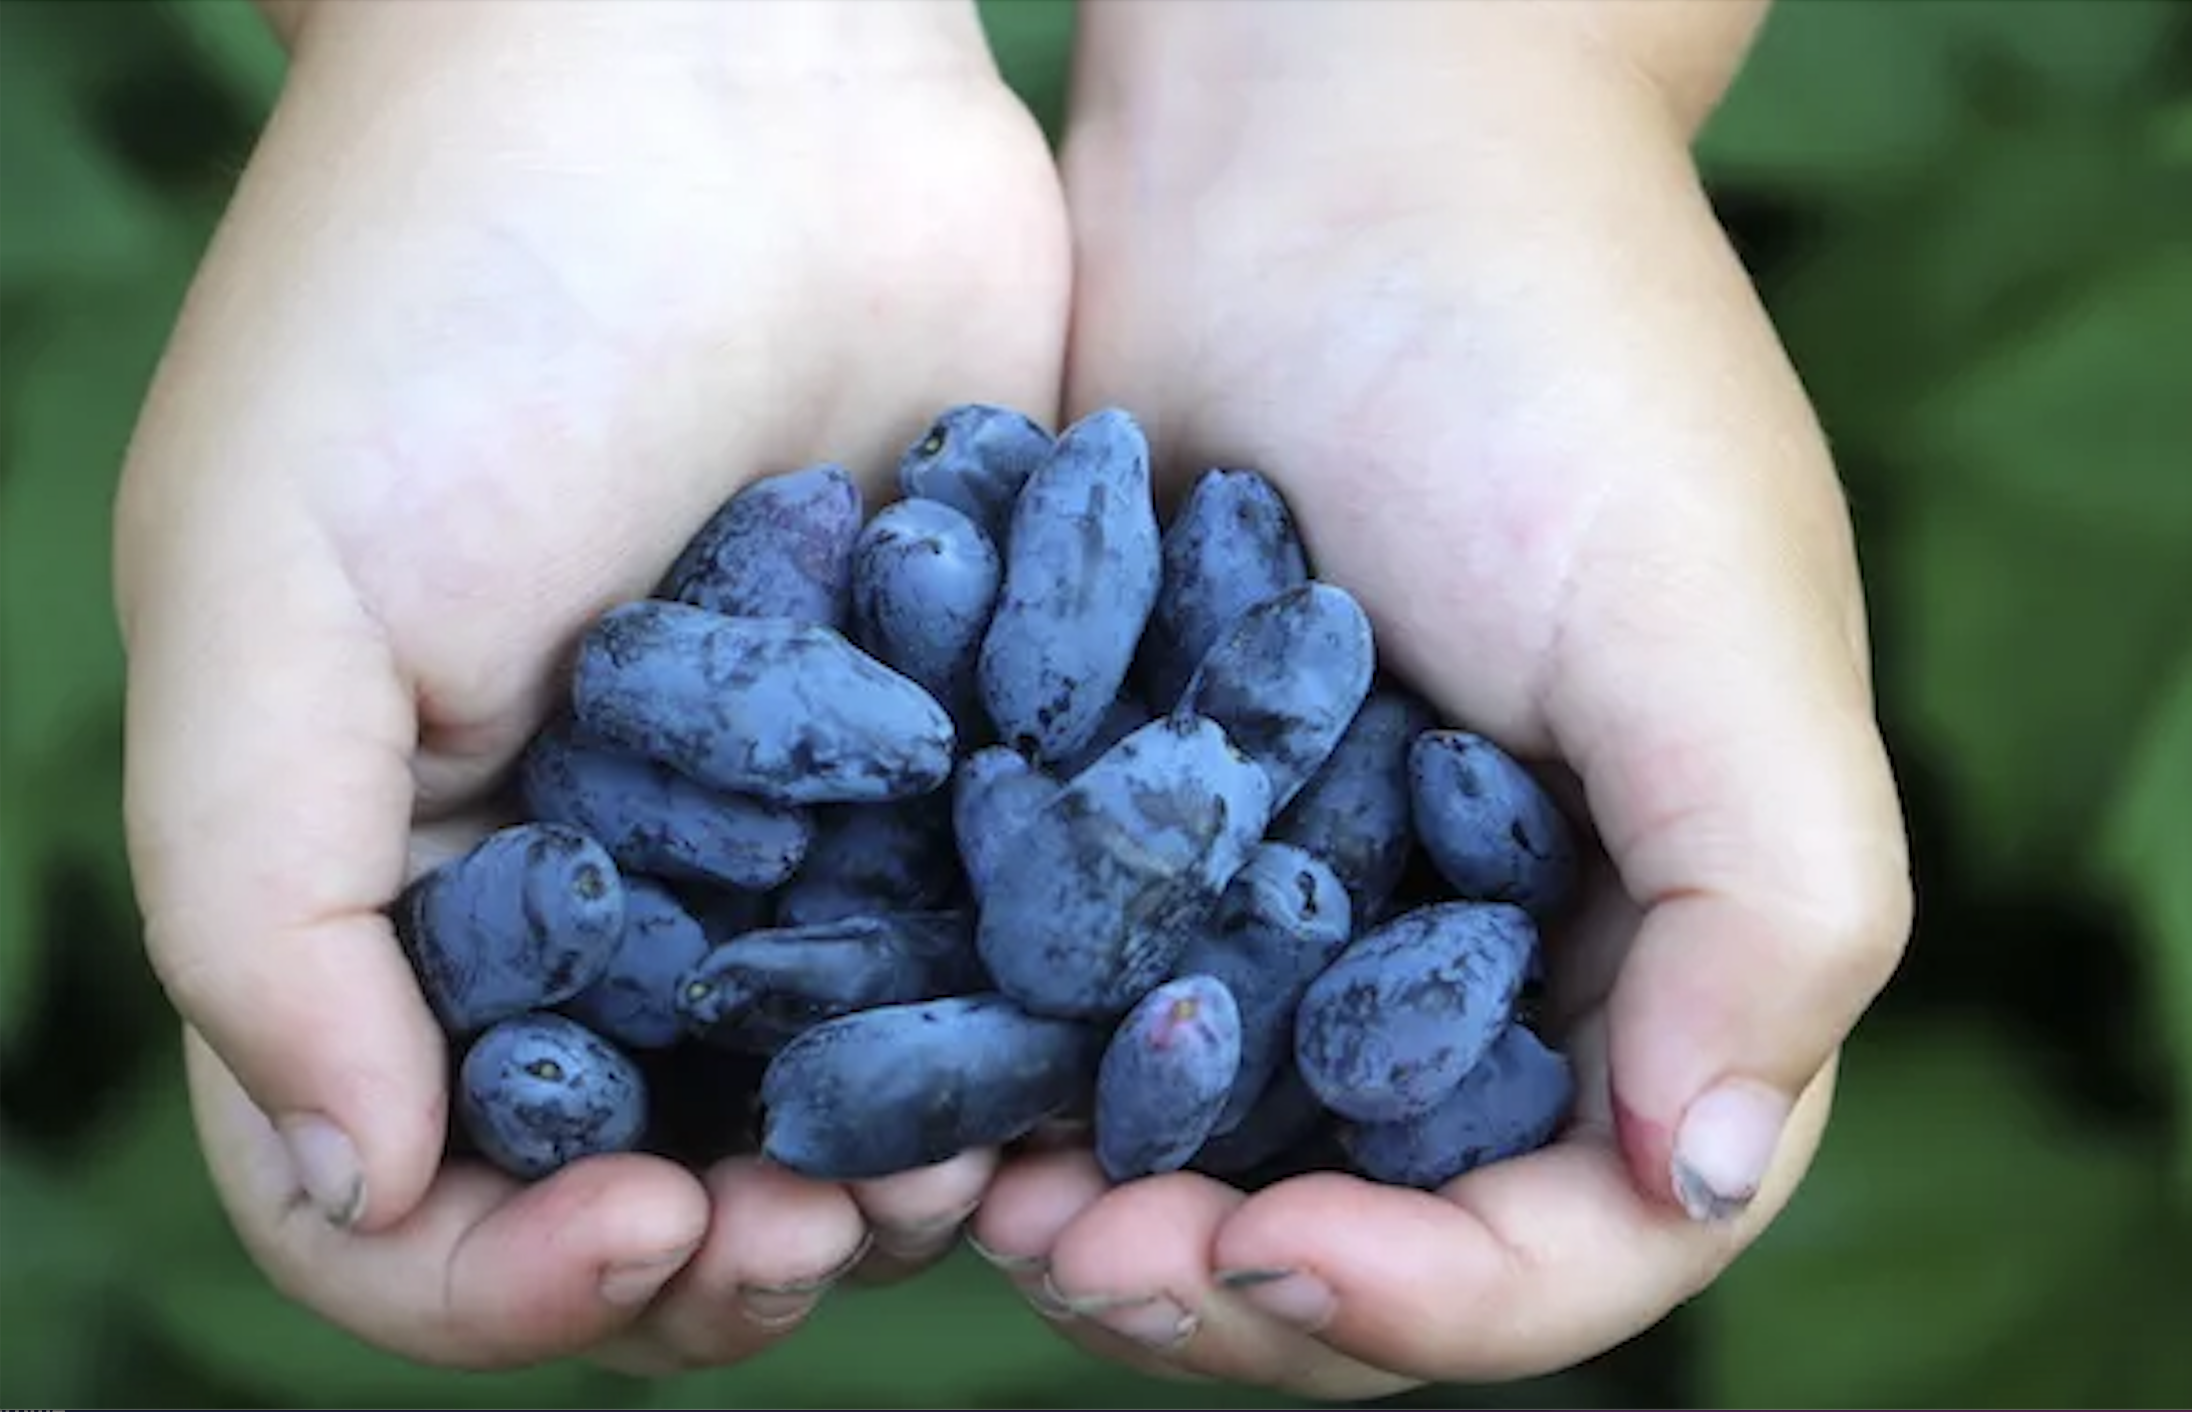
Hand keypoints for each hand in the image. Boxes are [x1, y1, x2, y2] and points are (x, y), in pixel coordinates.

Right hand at [116, 0, 1066, 1373]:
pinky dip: (1025, 1029)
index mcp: (395, 880)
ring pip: (836, 1095)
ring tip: (977, 1167)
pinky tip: (1090, 1040)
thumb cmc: (444, 300)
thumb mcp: (267, 591)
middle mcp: (591, 886)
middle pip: (639, 1173)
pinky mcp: (951, 749)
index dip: (501, 1273)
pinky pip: (991, 945)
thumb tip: (353, 1177)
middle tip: (829, 1231)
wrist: (716, 70)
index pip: (402, 1193)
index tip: (642, 1225)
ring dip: (891, 1173)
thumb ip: (262, 904)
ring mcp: (784, 827)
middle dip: (725, 1250)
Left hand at [969, 3, 1912, 1395]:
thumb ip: (1768, 905)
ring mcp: (1306, 887)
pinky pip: (1090, 995)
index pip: (1580, 1228)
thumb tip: (1702, 1175)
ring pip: (1212, 1136)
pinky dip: (1022, 1065)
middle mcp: (1480, 946)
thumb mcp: (1711, 621)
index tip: (1276, 1257)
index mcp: (1654, 938)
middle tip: (1083, 1254)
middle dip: (1239, 1282)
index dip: (1443, 1299)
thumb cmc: (1549, 355)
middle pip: (1377, 1217)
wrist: (1321, 142)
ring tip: (990, 1202)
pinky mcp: (1155, 811)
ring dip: (1107, 1202)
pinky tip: (927, 1082)